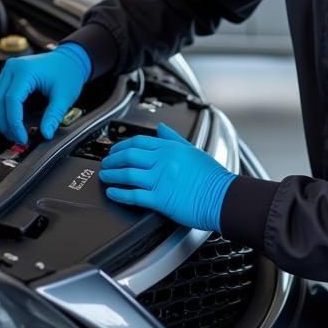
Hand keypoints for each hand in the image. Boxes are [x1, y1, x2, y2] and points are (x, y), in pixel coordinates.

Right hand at [0, 44, 90, 143]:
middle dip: (5, 124)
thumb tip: (46, 133)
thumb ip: (53, 116)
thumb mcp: (64, 96)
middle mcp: (13, 68)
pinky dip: (0, 111)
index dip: (14, 123)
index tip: (22, 137)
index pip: (11, 101)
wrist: (70, 59)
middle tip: (16, 138)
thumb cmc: (67, 72)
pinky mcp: (8, 75)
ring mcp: (8, 70)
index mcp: (25, 70)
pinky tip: (8, 122)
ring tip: (12, 133)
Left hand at [99, 122, 237, 230]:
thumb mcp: (193, 150)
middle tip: (105, 162)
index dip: (122, 145)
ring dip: (112, 175)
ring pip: (127, 174)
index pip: (139, 142)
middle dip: (112, 159)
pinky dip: (119, 193)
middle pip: (128, 156)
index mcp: (170, 148)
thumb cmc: (213, 177)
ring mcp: (161, 180)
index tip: (115, 149)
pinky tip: (112, 192)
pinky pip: (134, 195)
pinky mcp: (160, 199)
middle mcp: (163, 162)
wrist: (223, 197)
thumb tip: (160, 128)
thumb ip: (174, 138)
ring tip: (105, 176)